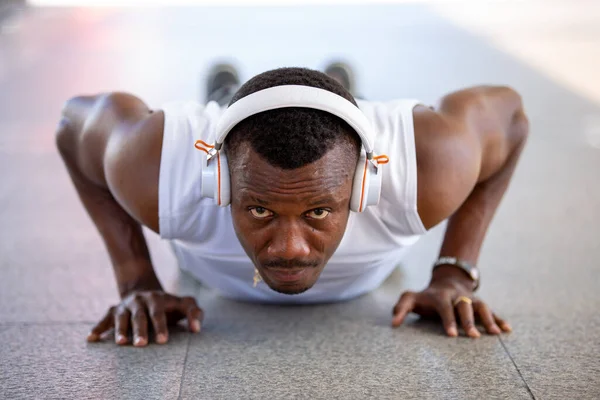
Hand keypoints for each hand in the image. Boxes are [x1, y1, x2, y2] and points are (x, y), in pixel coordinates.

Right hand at [87, 291, 203, 346]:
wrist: (146, 291)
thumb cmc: (170, 305)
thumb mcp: (184, 304)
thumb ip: (195, 313)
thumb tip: (196, 329)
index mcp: (157, 299)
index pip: (158, 313)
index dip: (161, 326)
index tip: (163, 341)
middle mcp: (139, 301)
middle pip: (139, 316)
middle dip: (140, 330)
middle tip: (141, 344)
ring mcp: (125, 305)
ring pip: (121, 317)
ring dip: (120, 330)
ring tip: (121, 344)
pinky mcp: (113, 310)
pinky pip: (104, 319)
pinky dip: (98, 327)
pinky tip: (91, 338)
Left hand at [391, 278, 510, 337]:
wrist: (446, 281)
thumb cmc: (426, 296)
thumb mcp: (410, 298)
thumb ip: (401, 308)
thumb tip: (394, 324)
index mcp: (441, 296)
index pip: (445, 307)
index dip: (448, 320)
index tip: (452, 335)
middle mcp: (457, 296)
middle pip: (464, 306)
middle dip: (469, 320)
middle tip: (473, 336)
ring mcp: (470, 299)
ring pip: (481, 306)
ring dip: (489, 319)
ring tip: (496, 333)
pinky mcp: (479, 303)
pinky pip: (492, 310)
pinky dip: (500, 319)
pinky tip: (507, 330)